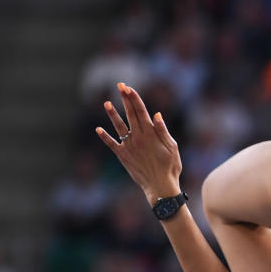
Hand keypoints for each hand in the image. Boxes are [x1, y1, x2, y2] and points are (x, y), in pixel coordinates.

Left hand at [96, 82, 182, 200]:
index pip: (141, 111)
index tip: (128, 87)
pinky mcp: (123, 156)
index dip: (134, 98)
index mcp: (151, 134)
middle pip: (130, 114)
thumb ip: (163, 131)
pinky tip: (98, 129)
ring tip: (106, 103)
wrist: (160, 186)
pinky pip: (112, 144)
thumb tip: (156, 114)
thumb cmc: (170, 167)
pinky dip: (105, 137)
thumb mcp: (172, 148)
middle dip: (125, 99)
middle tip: (120, 85)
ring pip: (119, 126)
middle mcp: (138, 137)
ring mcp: (129, 146)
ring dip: (112, 114)